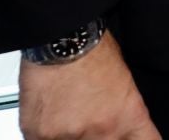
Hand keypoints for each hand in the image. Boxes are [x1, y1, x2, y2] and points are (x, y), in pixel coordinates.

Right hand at [18, 33, 160, 138]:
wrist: (64, 39)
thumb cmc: (94, 51)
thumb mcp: (124, 84)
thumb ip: (122, 113)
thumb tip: (115, 126)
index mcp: (129, 117)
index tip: (125, 134)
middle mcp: (102, 132)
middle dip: (97, 135)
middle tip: (87, 116)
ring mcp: (69, 137)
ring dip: (70, 134)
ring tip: (67, 114)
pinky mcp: (39, 135)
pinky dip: (47, 134)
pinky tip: (50, 116)